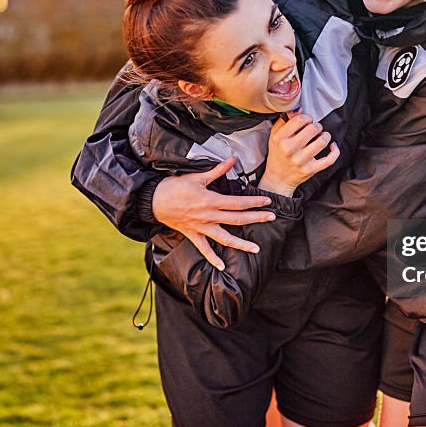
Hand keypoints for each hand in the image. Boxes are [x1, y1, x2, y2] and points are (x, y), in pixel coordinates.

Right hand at [153, 157, 274, 270]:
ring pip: (225, 238)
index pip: (238, 202)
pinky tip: (222, 267)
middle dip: (256, 218)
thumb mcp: (196, 176)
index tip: (267, 201)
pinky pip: (204, 249)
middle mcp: (209, 216)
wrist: (153, 200)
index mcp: (211, 201)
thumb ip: (217, 171)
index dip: (254, 201)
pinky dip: (212, 259)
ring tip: (256, 249)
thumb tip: (232, 159)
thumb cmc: (174, 187)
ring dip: (241, 244)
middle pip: (237, 219)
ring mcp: (201, 228)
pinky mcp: (193, 235)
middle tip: (272, 218)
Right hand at [259, 111, 339, 196]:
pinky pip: (329, 159)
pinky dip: (335, 151)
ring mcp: (301, 160)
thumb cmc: (278, 154)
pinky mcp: (311, 169)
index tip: (307, 120)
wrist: (278, 178)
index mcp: (280, 139)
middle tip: (315, 129)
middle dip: (317, 126)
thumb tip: (300, 110)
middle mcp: (290, 149)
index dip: (307, 117)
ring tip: (322, 136)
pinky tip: (332, 146)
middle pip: (313, 129)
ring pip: (322, 141)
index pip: (299, 120)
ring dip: (325, 135)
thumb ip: (285, 121)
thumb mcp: (275, 135)